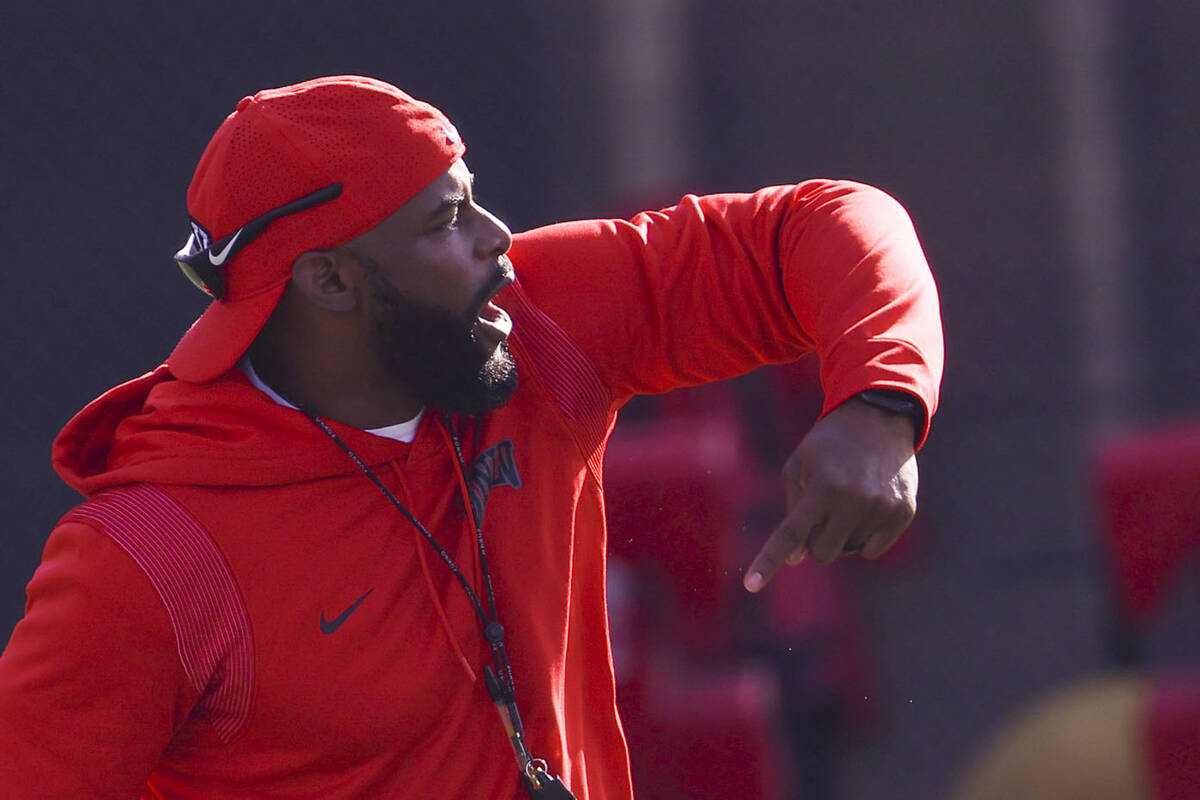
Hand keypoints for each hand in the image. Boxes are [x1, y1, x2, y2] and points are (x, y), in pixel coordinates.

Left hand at [743, 397, 918, 591]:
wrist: (879, 418)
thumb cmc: (829, 444)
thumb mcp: (799, 466)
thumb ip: (793, 512)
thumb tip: (796, 559)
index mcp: (822, 487)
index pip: (791, 534)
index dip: (769, 561)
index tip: (750, 586)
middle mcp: (854, 500)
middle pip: (822, 553)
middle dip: (816, 541)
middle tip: (821, 514)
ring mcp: (882, 508)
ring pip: (850, 552)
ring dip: (842, 535)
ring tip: (848, 500)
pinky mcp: (904, 512)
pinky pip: (873, 550)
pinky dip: (865, 537)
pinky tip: (868, 506)